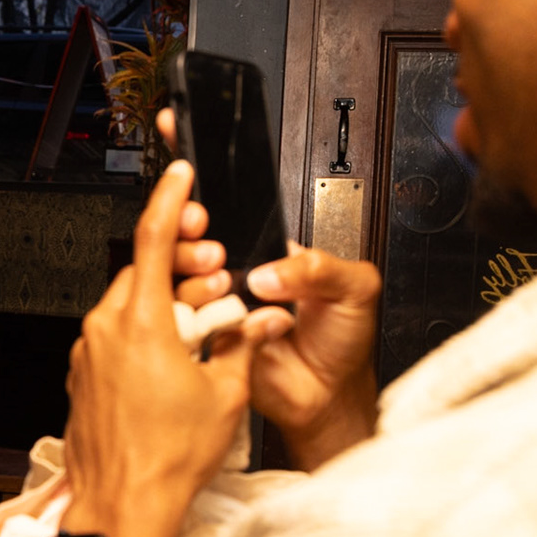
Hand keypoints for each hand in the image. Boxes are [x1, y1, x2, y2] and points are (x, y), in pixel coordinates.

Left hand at [62, 160, 273, 536]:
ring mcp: (88, 353)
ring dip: (165, 303)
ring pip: (129, 304)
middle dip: (183, 266)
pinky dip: (144, 333)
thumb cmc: (170, 459)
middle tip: (218, 276)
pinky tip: (174, 358)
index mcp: (141, 323)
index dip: (171, 199)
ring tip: (202, 328)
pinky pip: (115, 336)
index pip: (153, 238)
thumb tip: (254, 320)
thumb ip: (240, 343)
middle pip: (144, 272)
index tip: (179, 175)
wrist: (123, 507)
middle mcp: (105, 330)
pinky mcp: (83, 376)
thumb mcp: (228, 395)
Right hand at [153, 109, 380, 470]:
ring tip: (225, 278)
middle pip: (194, 233)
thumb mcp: (355, 288)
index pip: (237, 203)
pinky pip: (185, 317)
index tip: (184, 140)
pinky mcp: (206, 337)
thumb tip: (269, 272)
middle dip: (190, 222)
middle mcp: (239, 271)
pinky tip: (223, 315)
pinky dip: (200, 313)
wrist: (329, 397)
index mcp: (271, 249)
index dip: (209, 171)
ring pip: (181, 272)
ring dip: (195, 269)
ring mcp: (218, 303)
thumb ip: (320, 266)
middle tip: (203, 226)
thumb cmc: (345, 342)